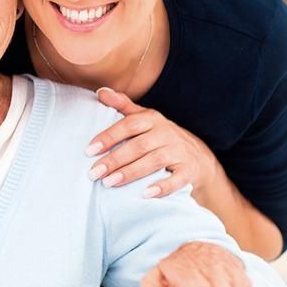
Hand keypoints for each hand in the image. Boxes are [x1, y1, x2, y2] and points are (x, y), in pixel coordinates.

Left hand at [87, 88, 218, 197]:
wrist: (197, 154)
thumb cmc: (160, 136)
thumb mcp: (144, 117)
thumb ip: (122, 105)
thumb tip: (100, 91)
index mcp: (153, 119)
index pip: (129, 125)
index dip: (109, 137)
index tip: (89, 150)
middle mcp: (166, 133)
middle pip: (139, 146)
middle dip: (115, 159)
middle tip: (94, 173)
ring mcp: (179, 152)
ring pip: (154, 161)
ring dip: (131, 172)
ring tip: (109, 183)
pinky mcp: (188, 170)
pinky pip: (177, 179)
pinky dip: (162, 187)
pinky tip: (146, 194)